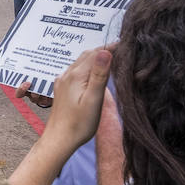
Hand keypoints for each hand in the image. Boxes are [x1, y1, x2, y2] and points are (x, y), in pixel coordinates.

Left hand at [7, 49, 112, 184]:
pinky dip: (87, 66)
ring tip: (111, 57)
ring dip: (95, 57)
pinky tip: (93, 72)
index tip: (125, 44)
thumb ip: (99, 75)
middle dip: (103, 50)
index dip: (110, 47)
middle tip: (121, 49)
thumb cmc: (79, 124)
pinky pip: (76, 71)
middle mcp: (67, 75)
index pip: (95, 54)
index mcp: (76, 76)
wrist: (59, 140)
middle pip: (87, 55)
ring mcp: (63, 81)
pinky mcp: (62, 89)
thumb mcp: (93, 99)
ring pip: (81, 62)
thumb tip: (105, 51)